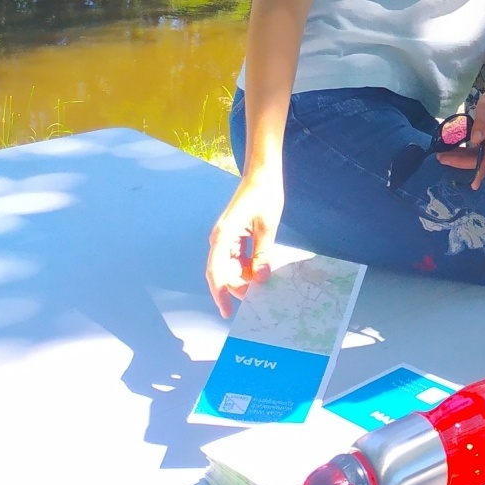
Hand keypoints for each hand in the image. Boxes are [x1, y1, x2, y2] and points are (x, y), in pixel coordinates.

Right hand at [206, 170, 283, 317]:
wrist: (262, 173)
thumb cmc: (265, 195)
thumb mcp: (267, 226)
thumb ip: (262, 254)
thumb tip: (260, 280)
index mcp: (223, 236)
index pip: (217, 272)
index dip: (222, 293)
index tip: (230, 311)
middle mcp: (220, 239)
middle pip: (222, 272)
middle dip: (237, 288)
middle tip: (257, 302)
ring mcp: (226, 237)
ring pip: (230, 267)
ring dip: (242, 279)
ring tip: (261, 291)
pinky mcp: (234, 235)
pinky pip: (237, 258)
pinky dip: (246, 268)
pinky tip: (260, 275)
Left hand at [440, 80, 484, 189]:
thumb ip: (481, 121)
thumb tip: (475, 141)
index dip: (480, 171)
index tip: (473, 185)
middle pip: (481, 159)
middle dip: (461, 162)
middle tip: (440, 157)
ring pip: (480, 157)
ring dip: (462, 159)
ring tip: (443, 155)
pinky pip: (481, 152)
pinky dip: (467, 154)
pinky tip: (455, 151)